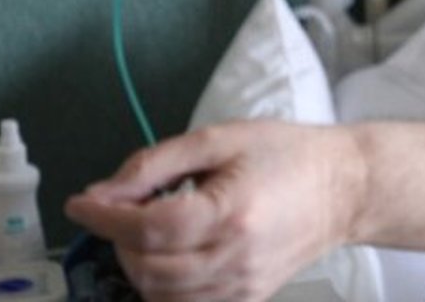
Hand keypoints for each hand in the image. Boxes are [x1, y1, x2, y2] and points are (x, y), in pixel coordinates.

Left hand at [65, 120, 362, 301]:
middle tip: (123, 209)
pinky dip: (164, 288)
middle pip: (148, 269)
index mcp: (231, 213)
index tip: (80, 203)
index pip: (149, 228)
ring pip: (161, 297)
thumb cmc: (285, 153)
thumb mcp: (219, 139)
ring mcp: (242, 287)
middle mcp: (235, 259)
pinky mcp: (247, 300)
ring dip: (138, 266)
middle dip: (119, 240)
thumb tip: (103, 191)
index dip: (105, 217)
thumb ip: (157, 164)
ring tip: (149, 231)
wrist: (344, 187)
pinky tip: (170, 256)